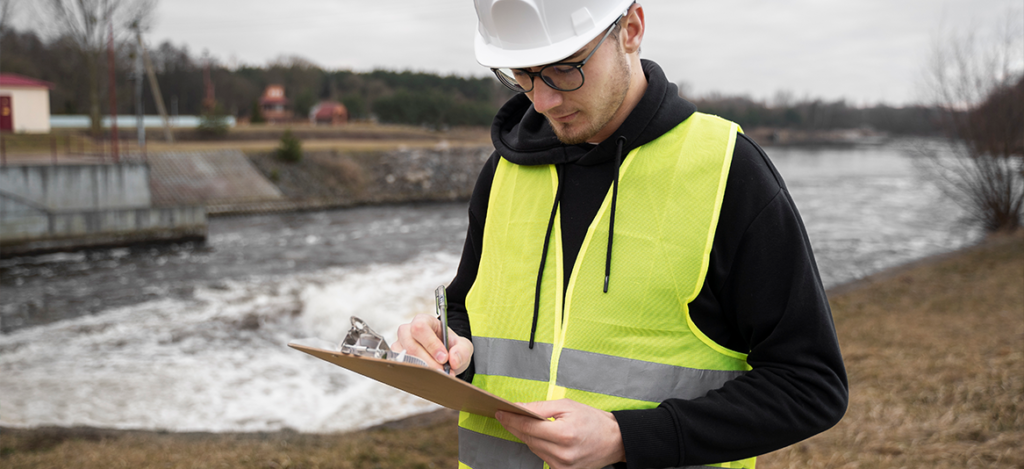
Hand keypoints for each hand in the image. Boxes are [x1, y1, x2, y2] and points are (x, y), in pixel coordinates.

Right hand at [392, 313, 472, 375]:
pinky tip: (426, 377)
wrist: (445, 357)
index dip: (431, 344)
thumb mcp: (463, 346)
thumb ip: (462, 351)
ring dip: (422, 369)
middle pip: (411, 345)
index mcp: (424, 321)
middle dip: (429, 361)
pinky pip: (400, 366)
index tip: (444, 358)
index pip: (420, 328)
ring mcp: (400, 344)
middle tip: (443, 371)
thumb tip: (453, 359)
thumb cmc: (450, 347)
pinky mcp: (396, 358)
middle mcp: (408, 330)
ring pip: (404, 357)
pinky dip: (414, 374)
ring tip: (437, 375)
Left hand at [495, 399, 625, 468]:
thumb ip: (541, 408)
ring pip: (533, 448)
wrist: (615, 440)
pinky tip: (544, 437)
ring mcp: (562, 466)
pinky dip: (539, 446)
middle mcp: (562, 453)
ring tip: (527, 424)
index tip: (499, 412)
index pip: (528, 426)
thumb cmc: (592, 420)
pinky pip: (542, 457)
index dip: (511, 419)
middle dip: (516, 426)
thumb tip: (518, 408)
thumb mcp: (567, 406)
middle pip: (528, 439)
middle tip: (507, 414)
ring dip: (528, 436)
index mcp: (564, 434)